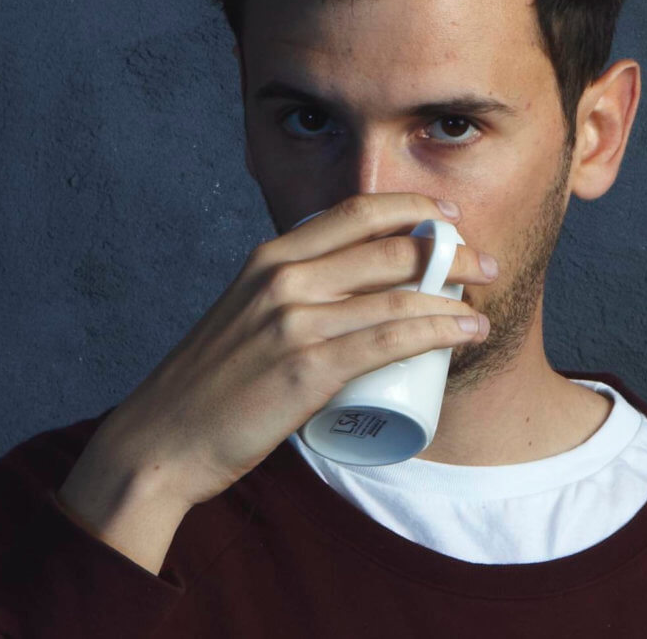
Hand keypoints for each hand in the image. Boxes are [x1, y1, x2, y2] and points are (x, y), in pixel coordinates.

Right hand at [57, 193, 495, 568]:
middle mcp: (283, 278)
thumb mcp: (246, 314)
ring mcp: (295, 322)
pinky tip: (468, 333)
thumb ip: (288, 295)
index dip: (411, 207)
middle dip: (449, 252)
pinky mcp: (308, 369)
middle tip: (483, 265)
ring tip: (483, 307)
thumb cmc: (210, 384)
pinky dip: (439, 332)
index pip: (355, 212)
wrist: (162, 438)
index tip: (449, 219)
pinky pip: (390, 340)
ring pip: (398, 295)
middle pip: (388, 248)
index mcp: (270, 257)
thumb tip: (349, 293)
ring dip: (455, 297)